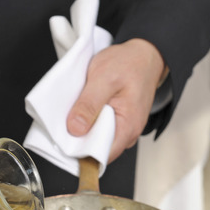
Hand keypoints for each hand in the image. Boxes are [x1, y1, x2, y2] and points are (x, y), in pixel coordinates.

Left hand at [66, 38, 165, 162]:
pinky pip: (98, 129)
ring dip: (82, 129)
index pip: (101, 155)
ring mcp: (122, 128)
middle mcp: (127, 133)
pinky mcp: (117, 122)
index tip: (65, 140)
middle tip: (65, 122)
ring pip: (96, 139)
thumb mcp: (104, 78)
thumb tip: (75, 129)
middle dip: (79, 140)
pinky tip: (82, 110)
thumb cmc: (129, 64)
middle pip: (96, 150)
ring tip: (75, 113)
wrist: (144, 54)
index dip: (81, 152)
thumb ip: (89, 104)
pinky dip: (87, 121)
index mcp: (128, 127)